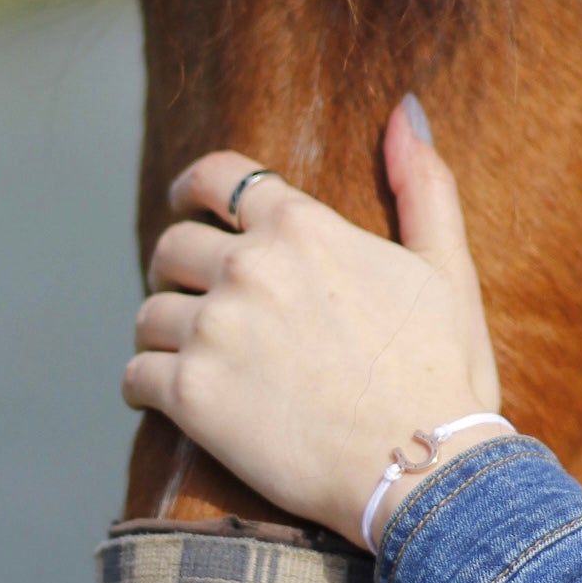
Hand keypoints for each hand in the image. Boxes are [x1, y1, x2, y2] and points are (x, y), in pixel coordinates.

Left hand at [122, 97, 503, 548]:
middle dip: (178, 267)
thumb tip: (404, 112)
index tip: (185, 203)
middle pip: (172, 245)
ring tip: (189, 354)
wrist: (424, 469)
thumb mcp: (446, 266)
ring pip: (150, 313)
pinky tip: (166, 398)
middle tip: (195, 296)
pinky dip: (145, 385)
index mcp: (302, 228)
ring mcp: (214, 331)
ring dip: (165, 331)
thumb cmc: (442, 371)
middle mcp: (248, 267)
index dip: (193, 187)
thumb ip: (423, 184)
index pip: (216, 177)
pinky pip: (135, 375)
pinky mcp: (191, 397)